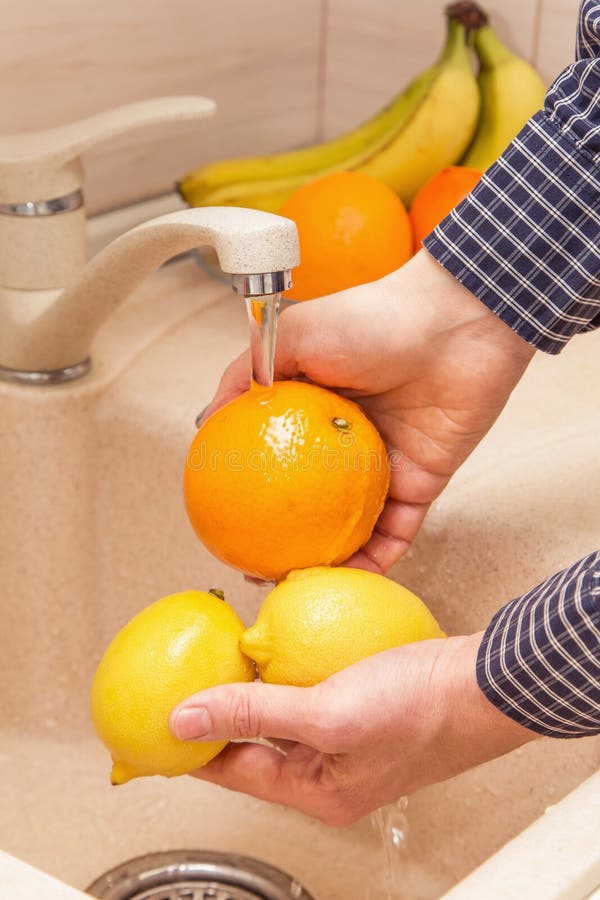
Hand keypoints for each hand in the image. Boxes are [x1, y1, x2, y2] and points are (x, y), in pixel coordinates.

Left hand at [170, 634, 535, 825]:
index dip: (192, 749)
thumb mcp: (327, 714)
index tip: (155, 730)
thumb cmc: (422, 708)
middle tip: (182, 685)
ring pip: (282, 714)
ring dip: (253, 688)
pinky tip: (275, 645)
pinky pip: (310, 689)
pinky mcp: (362, 702)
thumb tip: (185, 719)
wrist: (486, 680)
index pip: (235, 772)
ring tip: (219, 661)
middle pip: (255, 745)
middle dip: (219, 715)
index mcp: (320, 791)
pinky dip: (288, 669)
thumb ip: (252, 714)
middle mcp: (331, 769)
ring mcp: (348, 735)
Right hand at [202, 250, 534, 572]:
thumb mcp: (293, 337)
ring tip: (298, 586)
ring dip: (328, 560)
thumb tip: (205, 421)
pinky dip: (375, 560)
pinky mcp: (422, 485)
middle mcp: (348, 444)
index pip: (278, 462)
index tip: (226, 523)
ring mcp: (385, 468)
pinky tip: (349, 579)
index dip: (253, 495)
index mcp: (318, 413)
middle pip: (313, 504)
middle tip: (257, 568)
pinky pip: (396, 533)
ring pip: (352, 528)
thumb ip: (246, 376)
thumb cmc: (372, 321)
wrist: (453, 324)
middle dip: (287, 539)